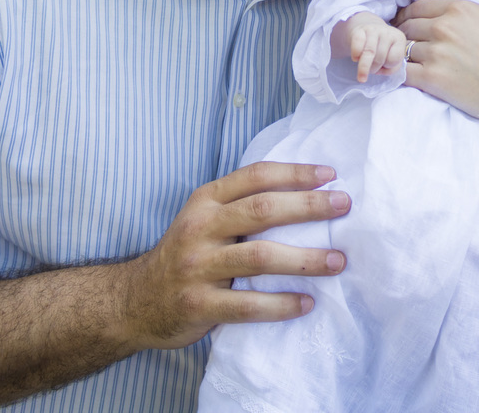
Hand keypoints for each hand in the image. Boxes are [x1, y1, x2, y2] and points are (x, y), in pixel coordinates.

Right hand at [122, 161, 349, 350]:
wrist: (134, 301)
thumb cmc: (186, 254)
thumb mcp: (204, 218)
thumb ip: (240, 204)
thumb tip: (308, 194)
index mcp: (205, 201)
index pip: (255, 176)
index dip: (295, 173)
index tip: (330, 175)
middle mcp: (200, 228)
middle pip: (262, 210)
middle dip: (309, 207)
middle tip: (344, 206)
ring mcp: (197, 267)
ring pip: (260, 257)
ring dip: (305, 259)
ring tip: (338, 261)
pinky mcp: (198, 305)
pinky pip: (248, 305)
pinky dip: (281, 305)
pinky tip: (307, 302)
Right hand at [342, 11, 406, 81]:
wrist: (368, 28)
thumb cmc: (382, 48)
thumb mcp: (392, 57)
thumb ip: (391, 69)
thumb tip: (379, 71)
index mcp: (399, 39)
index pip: (394, 59)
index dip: (388, 66)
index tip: (384, 66)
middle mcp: (387, 32)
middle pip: (380, 57)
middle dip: (374, 69)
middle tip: (371, 70)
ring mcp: (373, 30)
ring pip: (369, 53)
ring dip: (364, 67)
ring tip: (362, 75)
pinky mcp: (360, 30)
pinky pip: (357, 46)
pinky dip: (356, 55)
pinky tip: (355, 59)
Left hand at [394, 0, 478, 115]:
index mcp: (461, 8)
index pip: (419, 6)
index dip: (411, 14)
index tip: (410, 22)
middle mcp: (444, 27)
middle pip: (407, 25)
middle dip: (403, 32)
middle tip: (404, 41)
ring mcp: (435, 53)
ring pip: (403, 47)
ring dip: (402, 52)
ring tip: (403, 59)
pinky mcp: (431, 79)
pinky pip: (402, 70)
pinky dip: (398, 71)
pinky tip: (402, 74)